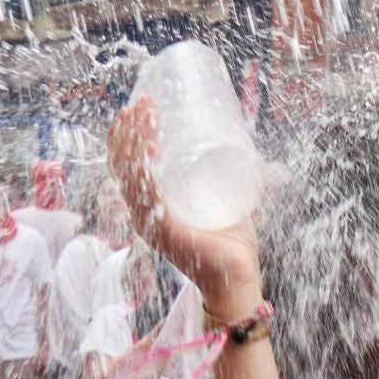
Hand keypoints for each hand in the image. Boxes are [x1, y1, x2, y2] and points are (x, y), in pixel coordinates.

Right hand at [107, 97, 260, 317]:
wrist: (239, 276)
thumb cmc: (231, 243)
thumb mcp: (227, 201)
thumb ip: (235, 181)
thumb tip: (256, 156)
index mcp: (150, 205)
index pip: (126, 164)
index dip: (128, 133)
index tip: (144, 106)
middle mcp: (143, 213)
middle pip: (122, 163)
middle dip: (129, 127)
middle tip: (146, 102)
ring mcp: (150, 222)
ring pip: (130, 172)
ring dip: (134, 138)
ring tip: (147, 111)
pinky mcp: (164, 230)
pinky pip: (146, 194)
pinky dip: (144, 167)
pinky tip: (149, 147)